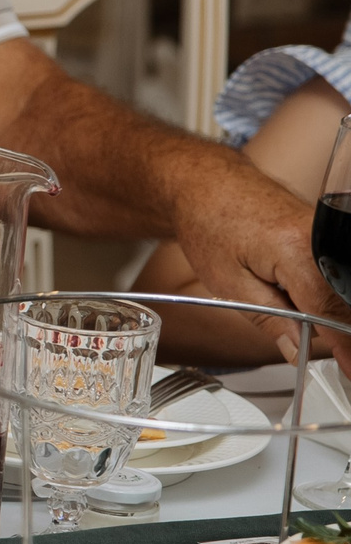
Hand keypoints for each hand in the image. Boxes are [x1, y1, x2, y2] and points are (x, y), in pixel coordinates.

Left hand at [171, 166, 336, 350]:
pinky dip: (327, 295)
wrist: (206, 182)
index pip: (332, 313)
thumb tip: (297, 350)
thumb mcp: (227, 283)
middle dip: (337, 333)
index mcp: (298, 250)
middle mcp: (322, 238)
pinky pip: (337, 275)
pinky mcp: (328, 235)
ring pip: (343, 290)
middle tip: (331, 360)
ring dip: (330, 314)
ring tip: (301, 320)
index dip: (344, 348)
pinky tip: (305, 302)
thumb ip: (269, 319)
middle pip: (344, 303)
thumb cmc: (208, 222)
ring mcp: (329, 234)